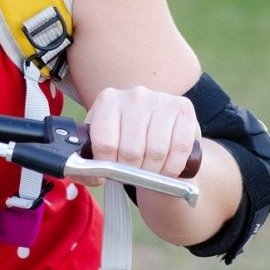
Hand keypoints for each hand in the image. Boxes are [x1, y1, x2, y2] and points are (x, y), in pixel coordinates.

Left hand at [74, 86, 199, 185]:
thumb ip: (86, 160)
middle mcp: (134, 95)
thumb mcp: (100, 143)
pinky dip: (172, 168)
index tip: (107, 174)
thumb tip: (85, 174)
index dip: (105, 167)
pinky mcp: (183, 108)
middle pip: (131, 151)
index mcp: (108, 100)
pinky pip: (180, 149)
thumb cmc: (123, 139)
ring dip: (153, 173)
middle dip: (131, 172)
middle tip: (131, 174)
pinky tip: (166, 169)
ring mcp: (161, 100)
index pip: (104, 143)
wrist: (156, 128)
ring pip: (156, 152)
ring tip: (148, 172)